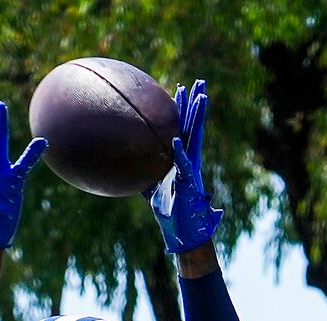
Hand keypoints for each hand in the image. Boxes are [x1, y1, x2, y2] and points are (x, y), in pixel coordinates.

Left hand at [146, 80, 220, 253]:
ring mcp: (190, 169)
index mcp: (180, 158)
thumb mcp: (151, 188)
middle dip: (195, 103)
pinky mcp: (188, 183)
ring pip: (195, 137)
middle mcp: (188, 159)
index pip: (180, 128)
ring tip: (202, 95)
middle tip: (199, 81)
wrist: (184, 232)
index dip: (180, 110)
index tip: (178, 89)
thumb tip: (124, 165)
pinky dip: (179, 153)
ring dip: (198, 117)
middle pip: (192, 125)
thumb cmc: (169, 213)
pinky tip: (175, 140)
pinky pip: (183, 165)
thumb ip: (143, 173)